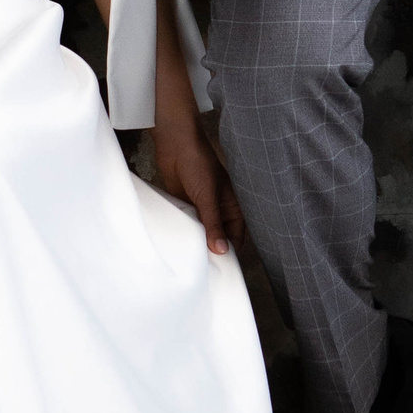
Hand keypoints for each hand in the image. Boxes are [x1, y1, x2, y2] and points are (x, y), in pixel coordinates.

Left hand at [152, 115, 248, 257]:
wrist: (176, 146)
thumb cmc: (199, 163)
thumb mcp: (208, 197)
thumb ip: (214, 224)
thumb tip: (221, 250)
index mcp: (233, 206)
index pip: (236, 236)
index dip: (230, 250)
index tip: (221, 266)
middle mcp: (220, 210)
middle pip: (220, 237)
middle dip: (213, 249)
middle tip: (205, 266)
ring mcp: (203, 209)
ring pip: (203, 233)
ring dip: (198, 241)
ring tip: (192, 257)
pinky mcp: (187, 206)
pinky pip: (189, 225)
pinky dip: (187, 232)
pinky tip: (181, 243)